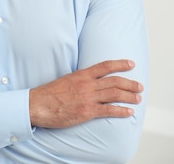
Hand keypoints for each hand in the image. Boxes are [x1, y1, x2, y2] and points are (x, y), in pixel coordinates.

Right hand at [29, 59, 143, 128]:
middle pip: (114, 81)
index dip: (120, 64)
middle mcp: (86, 85)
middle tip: (139, 87)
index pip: (105, 66)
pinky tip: (128, 112)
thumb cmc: (48, 94)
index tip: (131, 64)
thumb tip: (89, 81)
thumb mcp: (64, 80)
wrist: (37, 105)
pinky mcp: (87, 111)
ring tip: (138, 99)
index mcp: (80, 75)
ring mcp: (87, 98)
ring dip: (129, 96)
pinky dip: (121, 111)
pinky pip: (109, 110)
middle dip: (130, 84)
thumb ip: (79, 80)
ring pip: (115, 94)